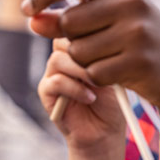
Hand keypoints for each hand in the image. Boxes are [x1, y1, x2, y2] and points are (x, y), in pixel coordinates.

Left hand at [23, 0, 159, 111]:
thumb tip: (32, 20)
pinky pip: (93, 72)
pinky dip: (97, 78)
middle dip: (69, 39)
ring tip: (110, 59)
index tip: (26, 9)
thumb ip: (68, 18)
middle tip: (92, 45)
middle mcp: (132, 3)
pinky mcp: (140, 62)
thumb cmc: (133, 43)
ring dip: (84, 61)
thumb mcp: (105, 22)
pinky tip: (118, 74)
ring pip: (78, 51)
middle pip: (69, 21)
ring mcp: (138, 32)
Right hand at [37, 39, 123, 153]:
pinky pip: (55, 82)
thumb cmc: (113, 101)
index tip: (107, 47)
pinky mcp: (46, 93)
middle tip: (104, 64)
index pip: (74, 27)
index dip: (88, 34)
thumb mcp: (114, 71)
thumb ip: (102, 53)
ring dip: (81, 71)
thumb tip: (99, 36)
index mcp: (77, 47)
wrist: (105, 132)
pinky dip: (74, 89)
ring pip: (58, 59)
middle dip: (85, 51)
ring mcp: (51, 73)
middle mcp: (62, 57)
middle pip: (63, 39)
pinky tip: (90, 97)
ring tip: (98, 84)